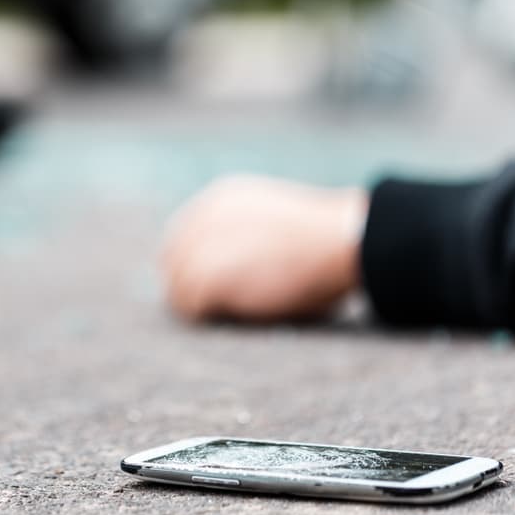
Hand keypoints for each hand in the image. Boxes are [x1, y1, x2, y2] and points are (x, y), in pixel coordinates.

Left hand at [162, 175, 368, 321]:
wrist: (341, 238)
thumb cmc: (326, 237)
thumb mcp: (278, 221)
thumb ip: (249, 234)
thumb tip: (243, 265)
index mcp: (221, 199)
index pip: (183, 235)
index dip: (190, 263)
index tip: (204, 286)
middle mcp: (204, 217)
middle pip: (173, 261)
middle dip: (188, 285)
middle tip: (209, 308)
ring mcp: (202, 245)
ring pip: (178, 287)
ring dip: (198, 304)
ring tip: (225, 314)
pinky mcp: (209, 274)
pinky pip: (191, 305)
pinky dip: (207, 315)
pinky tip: (233, 316)